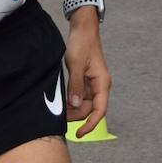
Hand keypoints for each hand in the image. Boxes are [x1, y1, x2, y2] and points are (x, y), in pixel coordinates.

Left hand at [63, 20, 110, 136]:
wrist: (83, 28)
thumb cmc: (82, 43)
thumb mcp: (76, 64)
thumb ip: (76, 85)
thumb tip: (76, 105)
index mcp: (102, 83)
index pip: (99, 110)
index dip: (91, 124)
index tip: (79, 134)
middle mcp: (99, 85)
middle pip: (90, 109)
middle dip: (76, 115)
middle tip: (60, 116)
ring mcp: (92, 83)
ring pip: (84, 103)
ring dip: (73, 108)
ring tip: (59, 109)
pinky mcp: (85, 79)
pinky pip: (79, 95)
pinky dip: (71, 100)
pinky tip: (62, 100)